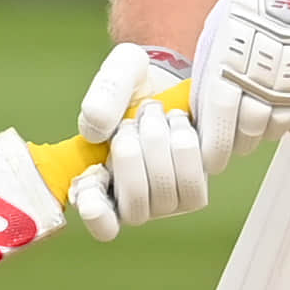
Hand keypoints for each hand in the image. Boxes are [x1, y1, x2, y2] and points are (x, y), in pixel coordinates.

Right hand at [72, 44, 206, 239]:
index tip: (94, 187)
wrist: (183, 79)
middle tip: (136, 117)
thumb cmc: (143, 81)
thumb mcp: (122, 72)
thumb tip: (94, 130)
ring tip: (164, 116)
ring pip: (166, 199)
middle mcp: (132, 197)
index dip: (94, 212)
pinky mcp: (195, 188)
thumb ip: (104, 95)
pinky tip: (183, 126)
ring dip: (163, 150)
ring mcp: (165, 199)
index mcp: (99, 179)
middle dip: (132, 157)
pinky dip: (188, 151)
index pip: (95, 217)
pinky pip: (194, 186)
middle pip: (134, 208)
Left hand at [191, 0, 289, 176]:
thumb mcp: (216, 38)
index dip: (214, 152)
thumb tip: (203, 117)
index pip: (219, 130)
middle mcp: (260, 83)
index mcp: (227, 71)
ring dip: (265, 130)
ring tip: (260, 114)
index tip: (212, 160)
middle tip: (235, 137)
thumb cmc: (247, 6)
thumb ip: (211, 80)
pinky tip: (285, 107)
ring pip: (276, 129)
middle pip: (248, 133)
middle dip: (238, 142)